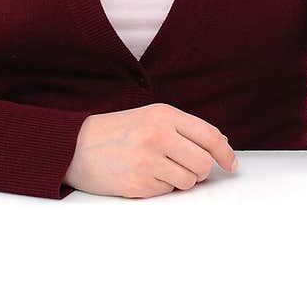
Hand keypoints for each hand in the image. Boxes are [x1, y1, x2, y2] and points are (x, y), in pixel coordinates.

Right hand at [62, 104, 237, 198]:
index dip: (225, 153)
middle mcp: (158, 135)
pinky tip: (144, 175)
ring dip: (181, 180)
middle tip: (185, 166)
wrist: (75, 146)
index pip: (210, 136)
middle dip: (200, 170)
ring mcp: (148, 161)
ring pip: (189, 181)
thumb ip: (184, 128)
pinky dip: (162, 188)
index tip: (231, 164)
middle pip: (204, 163)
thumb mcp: (151, 117)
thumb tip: (221, 145)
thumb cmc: (117, 131)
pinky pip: (168, 192)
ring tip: (159, 169)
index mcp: (164, 114)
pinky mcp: (139, 184)